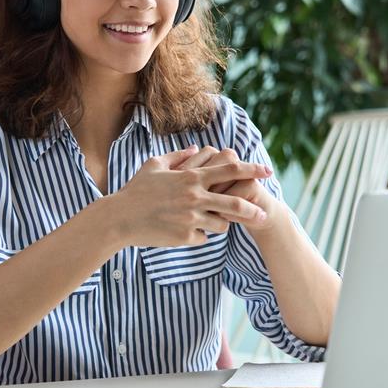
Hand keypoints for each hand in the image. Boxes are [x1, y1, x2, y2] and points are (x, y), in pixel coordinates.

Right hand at [111, 145, 271, 246]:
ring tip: (210, 222)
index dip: (251, 170)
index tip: (267, 171)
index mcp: (190, 177)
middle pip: (235, 202)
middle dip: (253, 208)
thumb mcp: (154, 166)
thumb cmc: (136, 190)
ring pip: (222, 225)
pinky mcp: (186, 237)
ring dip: (221, 224)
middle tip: (263, 212)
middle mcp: (195, 197)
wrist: (120, 219)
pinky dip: (198, 236)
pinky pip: (203, 238)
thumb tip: (195, 148)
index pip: (229, 170)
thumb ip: (178, 156)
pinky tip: (184, 232)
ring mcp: (191, 219)